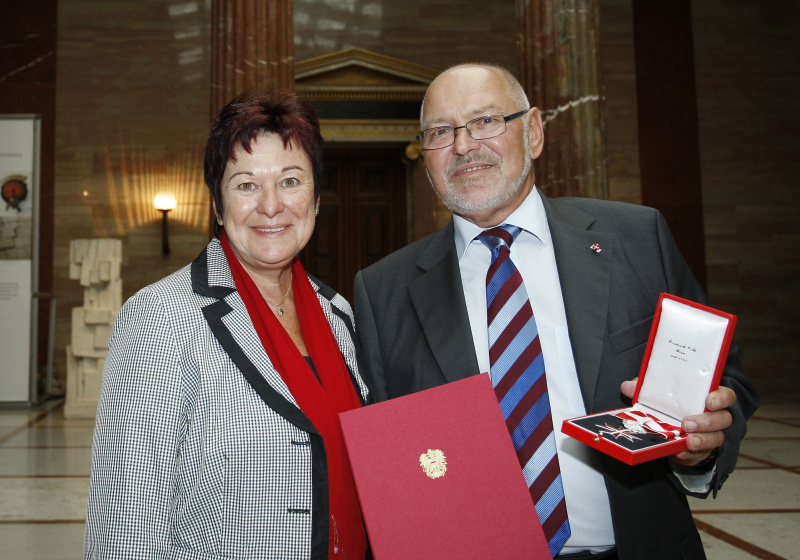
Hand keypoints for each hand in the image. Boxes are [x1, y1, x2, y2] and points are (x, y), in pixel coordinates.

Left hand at [620, 378, 735, 466]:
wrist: (669, 429)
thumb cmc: (669, 406)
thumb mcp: (657, 394)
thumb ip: (645, 389)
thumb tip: (628, 387)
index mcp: (707, 398)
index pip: (725, 396)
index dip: (721, 398)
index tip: (709, 401)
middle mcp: (714, 417)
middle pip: (723, 419)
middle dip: (707, 422)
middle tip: (687, 423)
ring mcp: (710, 435)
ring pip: (716, 439)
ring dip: (701, 440)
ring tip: (687, 440)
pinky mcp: (701, 452)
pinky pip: (699, 455)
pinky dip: (688, 454)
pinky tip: (678, 451)